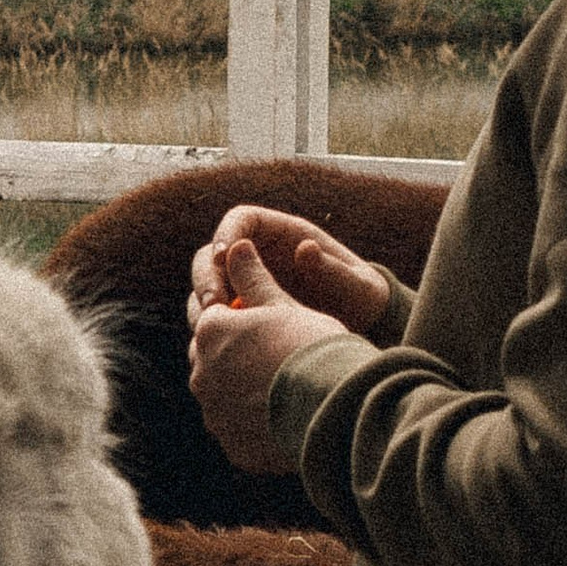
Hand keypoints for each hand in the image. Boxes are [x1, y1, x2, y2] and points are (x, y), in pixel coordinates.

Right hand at [187, 204, 393, 339]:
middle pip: (212, 254)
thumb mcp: (356, 288)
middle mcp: (260, 257)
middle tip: (212, 304)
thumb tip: (304, 249)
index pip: (241, 219)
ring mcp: (248, 286)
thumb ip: (332, 270)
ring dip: (202, 305)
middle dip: (206, 275)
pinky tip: (221, 346)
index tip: (223, 257)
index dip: (226, 233)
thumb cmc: (363, 301)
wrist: (364, 331)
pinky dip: (211, 328)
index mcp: (284, 236)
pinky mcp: (243, 314)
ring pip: (207, 286)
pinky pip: (215, 317)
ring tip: (212, 327)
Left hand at [189, 239, 353, 474]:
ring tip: (283, 389)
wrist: (333, 404)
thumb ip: (253, 276)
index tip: (268, 325)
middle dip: (236, 356)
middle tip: (275, 356)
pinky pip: (239, 431)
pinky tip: (284, 419)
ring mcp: (214, 414)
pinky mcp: (232, 446)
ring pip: (224, 397)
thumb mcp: (283, 303)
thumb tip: (237, 245)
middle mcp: (201, 373)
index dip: (242, 318)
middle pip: (214, 359)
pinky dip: (255, 424)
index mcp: (210, 331)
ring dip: (243, 391)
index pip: (214, 317)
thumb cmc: (311, 343)